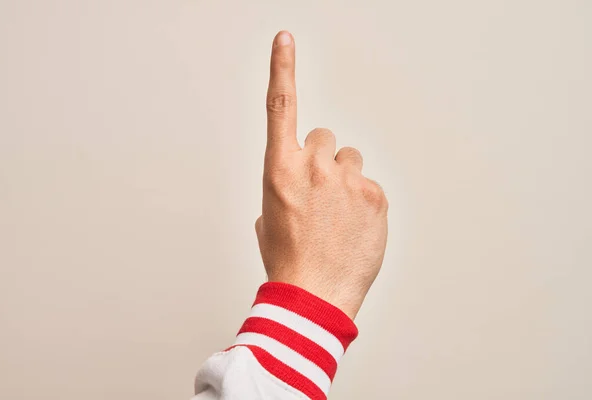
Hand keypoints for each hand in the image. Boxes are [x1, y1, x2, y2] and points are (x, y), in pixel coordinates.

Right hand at [255, 31, 388, 319]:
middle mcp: (313, 166)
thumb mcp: (269, 219)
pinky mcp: (376, 195)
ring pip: (351, 160)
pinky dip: (363, 202)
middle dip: (322, 161)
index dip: (282, 69)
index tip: (285, 40)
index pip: (280, 107)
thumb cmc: (287, 260)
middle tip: (321, 197)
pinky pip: (370, 185)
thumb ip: (282, 187)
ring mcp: (347, 180)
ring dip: (345, 180)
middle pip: (325, 138)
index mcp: (279, 170)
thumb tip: (297, 183)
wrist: (314, 296)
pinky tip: (354, 228)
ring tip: (339, 216)